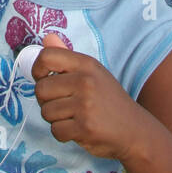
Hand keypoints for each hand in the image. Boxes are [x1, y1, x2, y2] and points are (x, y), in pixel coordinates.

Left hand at [33, 33, 145, 160]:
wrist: (134, 130)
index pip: (47, 56)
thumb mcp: (92, 72)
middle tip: (62, 104)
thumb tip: (47, 38)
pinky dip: (63, 134)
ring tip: (73, 117)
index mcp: (86, 64)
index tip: (43, 79)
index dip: (37, 69)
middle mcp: (85, 81)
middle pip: (41, 89)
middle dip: (45, 100)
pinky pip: (56, 130)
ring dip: (55, 119)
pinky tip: (78, 129)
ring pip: (46, 112)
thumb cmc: (108, 100)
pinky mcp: (85, 127)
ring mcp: (85, 105)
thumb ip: (67, 56)